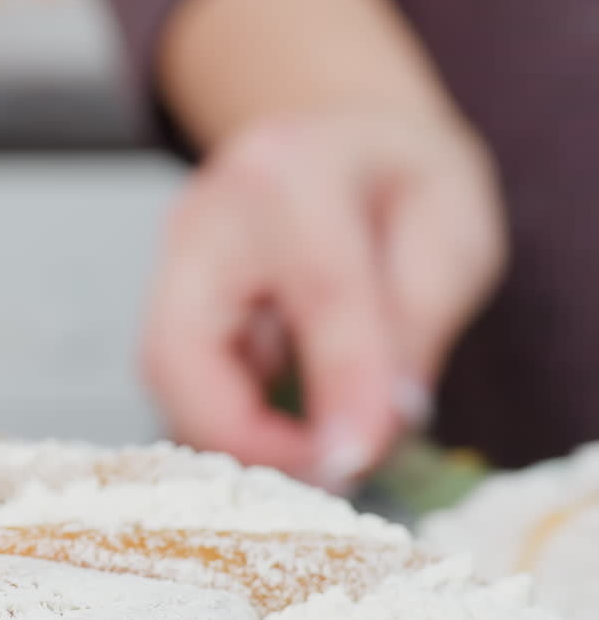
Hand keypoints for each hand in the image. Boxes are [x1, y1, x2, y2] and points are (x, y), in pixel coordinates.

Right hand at [143, 109, 506, 488]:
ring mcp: (173, 259)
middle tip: (325, 476)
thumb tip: (381, 423)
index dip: (340, 386)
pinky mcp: (166, 301)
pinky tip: (290, 436)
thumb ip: (420, 321)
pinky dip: (233, 425)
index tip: (360, 459)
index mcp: (296, 169)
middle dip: (247, 437)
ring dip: (238, 438)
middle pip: (185, 350)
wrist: (347, 143)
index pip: (318, 292)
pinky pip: (182, 385)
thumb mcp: (453, 232)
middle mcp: (210, 211)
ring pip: (169, 380)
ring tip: (318, 459)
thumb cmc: (404, 182)